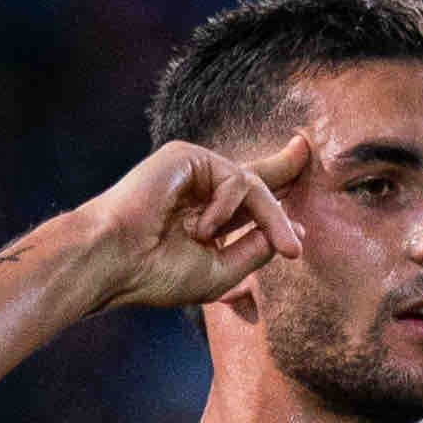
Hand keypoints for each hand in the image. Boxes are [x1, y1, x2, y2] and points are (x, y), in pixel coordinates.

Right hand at [79, 135, 309, 310]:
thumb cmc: (157, 274)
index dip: (277, 197)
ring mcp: (192, 172)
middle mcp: (199, 192)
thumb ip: (257, 250)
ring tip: (284, 249)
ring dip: (272, 219)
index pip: (247, 203)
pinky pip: (235, 179)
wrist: (116, 261)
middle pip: (253, 175)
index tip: (302, 192)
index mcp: (204, 219)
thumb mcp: (222, 271)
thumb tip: (295, 233)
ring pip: (254, 185)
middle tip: (306, 148)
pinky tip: (200, 229)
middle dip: (284, 167)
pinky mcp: (186, 156)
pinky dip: (227, 208)